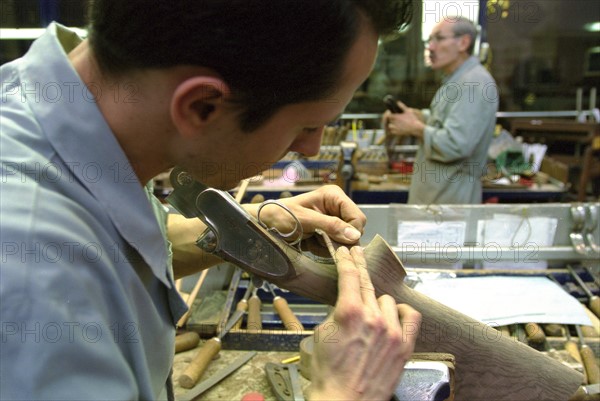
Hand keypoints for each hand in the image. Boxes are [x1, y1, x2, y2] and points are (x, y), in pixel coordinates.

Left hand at [244, 185, 365, 244]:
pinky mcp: (327, 233)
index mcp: (333, 196)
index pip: (358, 217)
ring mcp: (332, 221)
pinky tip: (310, 244)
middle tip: (320, 241)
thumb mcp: (305, 220)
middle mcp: (336, 207)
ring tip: (312, 241)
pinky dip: (324, 249)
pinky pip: (335, 246)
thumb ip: (330, 226)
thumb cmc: (280, 216)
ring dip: (330, 246)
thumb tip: (355, 235)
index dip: (352, 232)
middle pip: (354, 230)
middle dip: (340, 239)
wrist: (263, 225)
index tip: (339, 243)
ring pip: (346, 240)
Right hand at [308, 246, 420, 400]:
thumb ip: (336, 312)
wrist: (344, 400)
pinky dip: (402, 312)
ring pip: (386, 300)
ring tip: (367, 315)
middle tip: (355, 254)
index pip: (349, 275)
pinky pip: (411, 315)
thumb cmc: (329, 373)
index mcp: (349, 313)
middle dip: (358, 266)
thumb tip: (345, 302)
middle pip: (367, 282)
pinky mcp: (404, 345)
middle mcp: (373, 318)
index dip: (346, 259)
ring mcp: (391, 331)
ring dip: (376, 303)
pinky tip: (395, 314)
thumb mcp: (321, 334)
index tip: (345, 252)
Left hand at [382, 101, 424, 138]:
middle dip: (392, 120)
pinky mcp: (396, 133)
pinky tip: (399, 129)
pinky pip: (392, 131)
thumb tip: (397, 102)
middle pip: (390, 121)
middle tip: (397, 120)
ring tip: (398, 125)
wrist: (415, 128)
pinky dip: (394, 130)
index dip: (391, 115)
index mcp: (396, 117)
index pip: (389, 115)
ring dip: (392, 125)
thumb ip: (402, 106)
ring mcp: (395, 128)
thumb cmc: (412, 119)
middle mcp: (394, 122)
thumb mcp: (408, 111)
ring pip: (390, 126)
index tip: (394, 116)